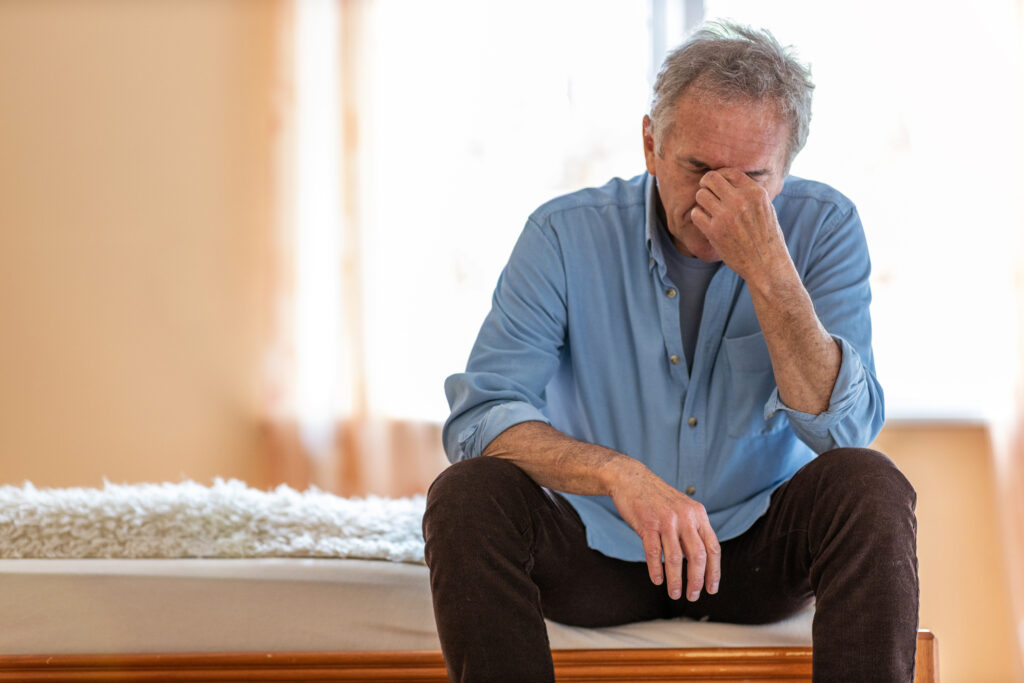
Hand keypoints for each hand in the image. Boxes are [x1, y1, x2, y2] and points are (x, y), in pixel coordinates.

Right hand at [608, 459, 720, 601]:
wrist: (631, 478)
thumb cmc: (656, 498)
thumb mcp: (682, 509)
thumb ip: (692, 531)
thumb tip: (699, 563)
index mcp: (698, 514)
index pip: (713, 548)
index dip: (714, 571)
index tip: (712, 589)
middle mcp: (686, 516)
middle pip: (697, 555)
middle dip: (697, 580)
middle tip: (692, 596)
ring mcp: (666, 519)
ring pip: (676, 557)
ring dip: (676, 580)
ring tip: (674, 594)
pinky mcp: (647, 522)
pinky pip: (654, 552)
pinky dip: (656, 569)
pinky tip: (656, 580)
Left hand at [690, 168, 788, 287]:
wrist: (766, 264)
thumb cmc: (767, 237)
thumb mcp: (766, 208)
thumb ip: (750, 193)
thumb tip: (730, 179)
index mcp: (755, 193)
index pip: (729, 172)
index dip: (719, 176)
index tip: (717, 185)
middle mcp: (740, 201)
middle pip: (710, 179)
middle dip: (706, 185)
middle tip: (707, 193)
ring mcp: (726, 216)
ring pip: (700, 195)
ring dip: (702, 201)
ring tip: (708, 209)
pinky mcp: (714, 231)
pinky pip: (695, 214)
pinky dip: (698, 216)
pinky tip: (706, 222)